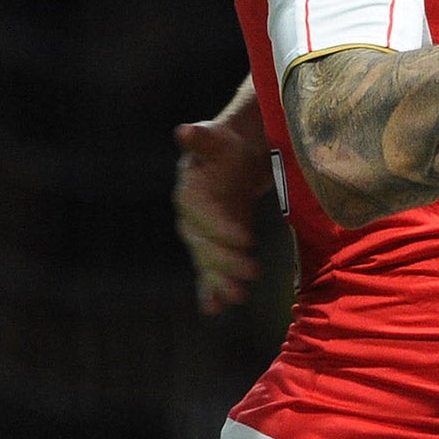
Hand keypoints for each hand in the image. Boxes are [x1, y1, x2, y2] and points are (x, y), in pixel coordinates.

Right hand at [173, 114, 270, 313]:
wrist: (232, 161)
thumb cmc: (227, 147)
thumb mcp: (220, 139)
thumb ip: (204, 138)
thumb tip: (185, 130)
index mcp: (189, 194)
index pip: (204, 217)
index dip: (223, 230)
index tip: (247, 240)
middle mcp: (190, 220)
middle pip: (206, 246)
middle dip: (227, 262)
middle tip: (253, 273)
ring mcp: (201, 237)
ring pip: (208, 263)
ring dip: (220, 282)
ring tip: (237, 298)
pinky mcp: (213, 248)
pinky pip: (209, 272)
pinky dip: (211, 290)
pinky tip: (216, 308)